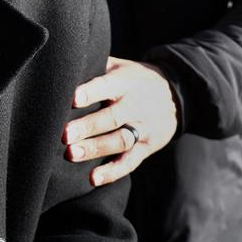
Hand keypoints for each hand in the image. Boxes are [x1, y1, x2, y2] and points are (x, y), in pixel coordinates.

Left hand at [63, 56, 178, 185]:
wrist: (177, 93)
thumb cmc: (133, 78)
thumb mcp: (119, 65)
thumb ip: (95, 66)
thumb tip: (64, 63)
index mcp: (125, 82)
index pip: (107, 86)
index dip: (90, 92)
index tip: (72, 98)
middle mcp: (136, 105)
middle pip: (112, 117)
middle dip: (88, 126)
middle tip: (64, 134)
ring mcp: (144, 127)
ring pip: (120, 140)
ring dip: (96, 149)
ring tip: (71, 154)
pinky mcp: (148, 146)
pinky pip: (131, 161)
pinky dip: (113, 171)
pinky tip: (93, 178)